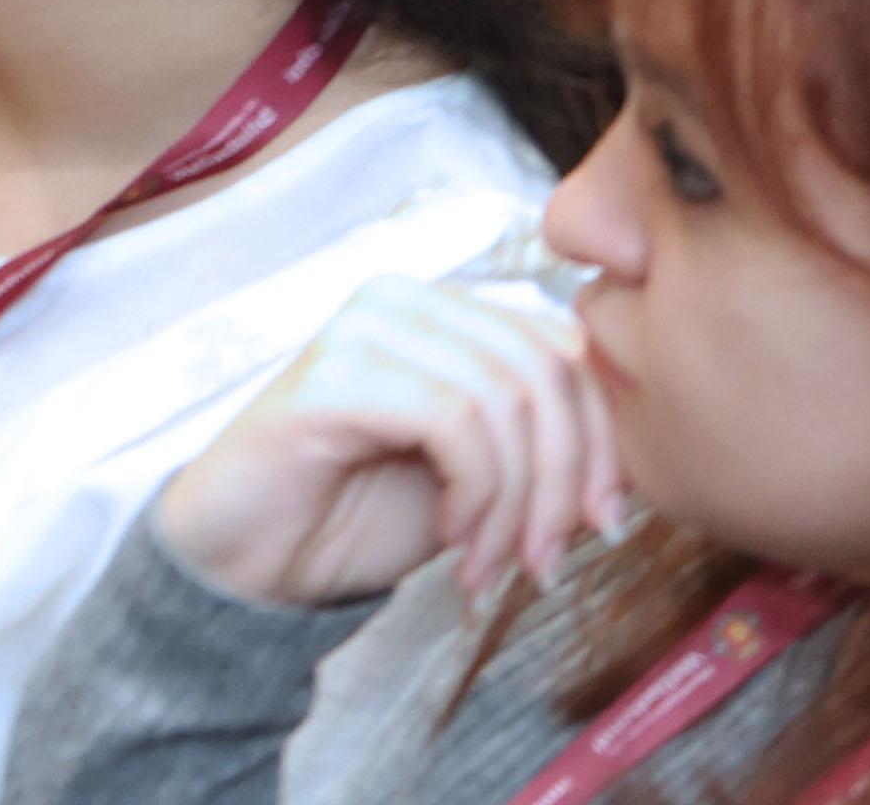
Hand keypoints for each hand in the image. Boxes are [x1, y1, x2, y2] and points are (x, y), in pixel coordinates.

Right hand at [147, 274, 622, 615]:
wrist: (240, 568)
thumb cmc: (354, 517)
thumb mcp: (476, 480)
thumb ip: (539, 446)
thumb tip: (629, 466)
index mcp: (453, 312)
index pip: (569, 349)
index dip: (601, 439)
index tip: (607, 523)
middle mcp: (413, 301)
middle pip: (548, 370)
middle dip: (564, 478)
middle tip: (548, 560)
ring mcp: (370, 328)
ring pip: (507, 399)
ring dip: (515, 503)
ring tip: (491, 567)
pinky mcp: (334, 374)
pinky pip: (454, 419)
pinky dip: (475, 492)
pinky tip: (453, 541)